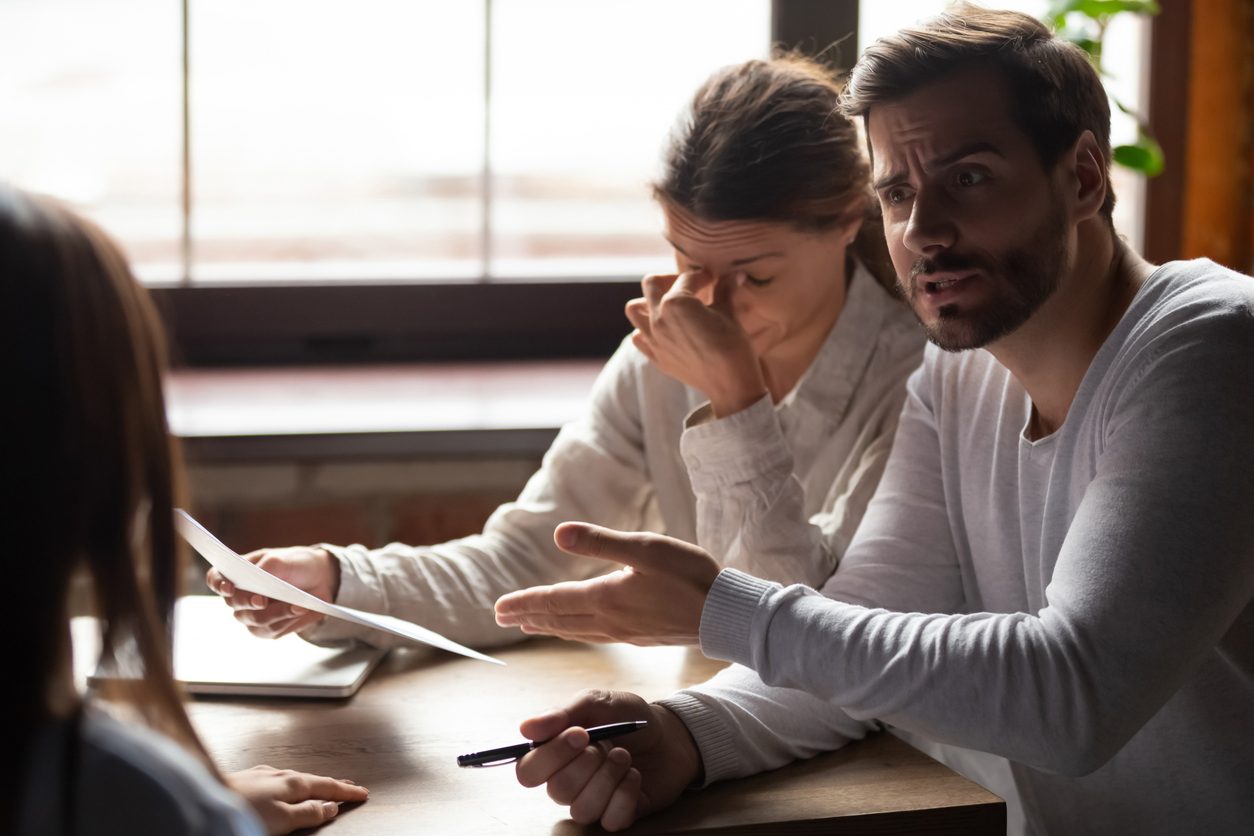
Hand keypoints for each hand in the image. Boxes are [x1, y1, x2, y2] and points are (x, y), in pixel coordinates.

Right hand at [206, 546, 339, 637]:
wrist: (319, 580)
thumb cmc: (296, 565)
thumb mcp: (286, 559)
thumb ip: (269, 565)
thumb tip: (257, 575)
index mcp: (238, 572)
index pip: (216, 578)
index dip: (218, 583)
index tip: (229, 587)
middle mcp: (240, 596)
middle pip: (234, 603)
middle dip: (249, 601)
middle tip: (262, 600)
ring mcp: (251, 615)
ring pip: (255, 619)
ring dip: (277, 612)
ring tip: (298, 605)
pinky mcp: (267, 629)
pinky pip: (271, 629)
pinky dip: (287, 620)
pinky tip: (301, 610)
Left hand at [226, 765, 367, 834]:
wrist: (201, 796)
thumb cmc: (242, 810)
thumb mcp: (282, 819)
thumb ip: (308, 813)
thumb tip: (331, 806)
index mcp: (293, 784)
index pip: (328, 787)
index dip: (346, 792)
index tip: (363, 793)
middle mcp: (280, 774)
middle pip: (314, 779)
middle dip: (333, 784)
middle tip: (349, 786)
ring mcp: (262, 775)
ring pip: (296, 778)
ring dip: (313, 782)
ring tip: (321, 786)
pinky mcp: (247, 779)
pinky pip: (279, 779)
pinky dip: (292, 783)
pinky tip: (284, 784)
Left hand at [494, 522, 719, 644]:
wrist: (725, 615)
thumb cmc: (689, 576)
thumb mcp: (644, 549)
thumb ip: (600, 542)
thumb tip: (559, 533)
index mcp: (606, 598)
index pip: (554, 602)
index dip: (524, 602)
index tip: (498, 607)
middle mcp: (610, 621)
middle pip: (559, 620)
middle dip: (529, 616)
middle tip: (502, 616)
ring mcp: (625, 633)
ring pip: (576, 631)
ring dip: (550, 626)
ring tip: (531, 624)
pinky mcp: (641, 637)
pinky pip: (595, 637)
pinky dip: (574, 632)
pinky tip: (579, 629)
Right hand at [515, 689, 700, 831]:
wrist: (669, 733)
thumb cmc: (627, 716)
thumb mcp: (597, 703)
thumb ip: (562, 714)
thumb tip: (525, 728)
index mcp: (555, 754)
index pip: (528, 771)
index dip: (550, 756)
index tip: (580, 734)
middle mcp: (568, 782)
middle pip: (556, 790)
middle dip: (586, 765)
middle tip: (607, 745)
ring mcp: (592, 800)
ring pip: (581, 809)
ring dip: (608, 778)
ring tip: (624, 758)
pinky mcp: (616, 815)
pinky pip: (610, 820)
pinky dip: (626, 794)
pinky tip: (635, 776)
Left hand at [626, 271, 766, 416]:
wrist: (730, 384)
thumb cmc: (732, 346)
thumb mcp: (728, 313)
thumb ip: (725, 290)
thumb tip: (736, 275)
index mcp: (676, 302)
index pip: (687, 279)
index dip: (703, 276)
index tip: (713, 279)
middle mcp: (658, 318)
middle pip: (651, 284)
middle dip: (670, 280)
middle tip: (687, 287)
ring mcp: (653, 339)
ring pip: (633, 309)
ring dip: (648, 302)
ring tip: (668, 306)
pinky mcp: (655, 356)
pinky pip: (638, 337)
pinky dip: (645, 329)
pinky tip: (664, 329)